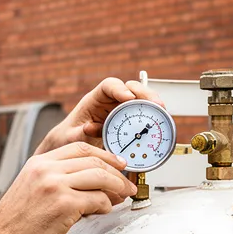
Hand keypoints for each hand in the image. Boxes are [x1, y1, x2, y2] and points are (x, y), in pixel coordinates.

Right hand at [0, 142, 136, 233]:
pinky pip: (97, 199)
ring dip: (117, 187)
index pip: (78, 148)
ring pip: (99, 177)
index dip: (103, 154)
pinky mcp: (65, 204)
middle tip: (126, 182)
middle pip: (93, 160)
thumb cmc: (17, 222)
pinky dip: (106, 205)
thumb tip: (89, 181)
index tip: (116, 162)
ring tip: (124, 195)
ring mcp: (56, 186)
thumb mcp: (31, 188)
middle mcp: (47, 170)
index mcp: (39, 163)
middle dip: (116, 171)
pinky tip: (104, 209)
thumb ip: (55, 179)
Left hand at [35, 77, 164, 154]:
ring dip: (154, 104)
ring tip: (162, 112)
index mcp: (95, 99)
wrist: (71, 148)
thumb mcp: (71, 137)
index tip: (128, 97)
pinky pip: (145, 116)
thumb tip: (91, 128)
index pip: (110, 86)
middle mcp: (111, 102)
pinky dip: (154, 118)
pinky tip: (161, 125)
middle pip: (132, 89)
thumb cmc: (69, 138)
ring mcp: (123, 111)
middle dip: (145, 94)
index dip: (120, 89)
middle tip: (156, 104)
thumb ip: (80, 133)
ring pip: (142, 100)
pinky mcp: (131, 122)